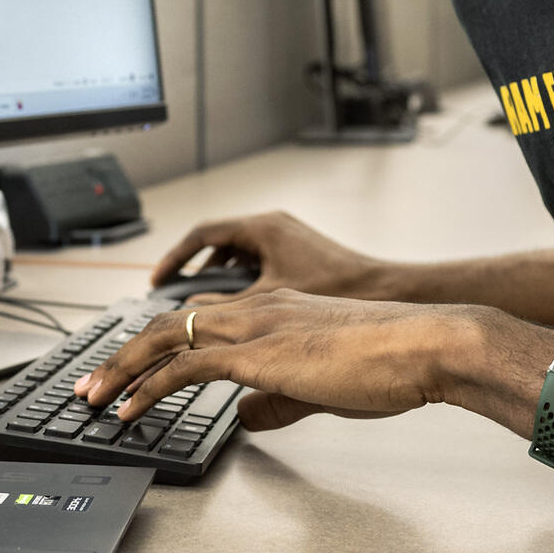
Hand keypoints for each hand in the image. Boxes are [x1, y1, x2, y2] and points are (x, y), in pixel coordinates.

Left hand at [72, 288, 497, 431]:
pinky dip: (149, 387)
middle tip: (90, 385)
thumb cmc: (391, 361)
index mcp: (273, 309)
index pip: (199, 319)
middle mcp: (257, 309)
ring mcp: (255, 326)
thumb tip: (245, 418)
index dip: (159, 345)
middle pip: (168, 323)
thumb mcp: (322, 386)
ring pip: (166, 338)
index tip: (130, 369)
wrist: (427, 342)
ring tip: (92, 398)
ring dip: (122, 370)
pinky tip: (130, 409)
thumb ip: (278, 401)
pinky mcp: (259, 353)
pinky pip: (185, 367)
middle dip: (122, 356)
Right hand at [149, 212, 396, 300]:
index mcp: (263, 230)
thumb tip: (193, 324)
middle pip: (217, 245)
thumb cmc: (343, 294)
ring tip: (199, 308)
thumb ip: (227, 316)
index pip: (202, 236)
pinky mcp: (302, 258)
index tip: (158, 281)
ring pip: (239, 255)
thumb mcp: (273, 307)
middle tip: (172, 295)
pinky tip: (239, 312)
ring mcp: (290, 241)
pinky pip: (258, 264)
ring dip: (216, 279)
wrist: (394, 298)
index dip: (175, 259)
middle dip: (192, 271)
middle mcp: (275, 228)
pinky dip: (241, 284)